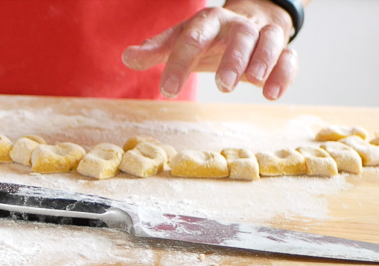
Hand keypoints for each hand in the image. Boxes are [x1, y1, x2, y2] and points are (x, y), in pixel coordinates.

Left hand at [121, 0, 299, 100]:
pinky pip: (290, 57)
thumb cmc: (209, 38)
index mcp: (209, 22)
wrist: (250, 20)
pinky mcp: (282, 51)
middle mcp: (238, 26)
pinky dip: (284, 73)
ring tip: (253, 82)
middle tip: (222, 86)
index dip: (179, 62)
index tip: (166, 90)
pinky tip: (272, 94)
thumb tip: (127, 57)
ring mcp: (263, 36)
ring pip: (270, 40)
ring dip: (264, 60)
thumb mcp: (181, 40)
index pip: (193, 37)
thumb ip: (157, 49)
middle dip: (233, 58)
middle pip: (240, 35)